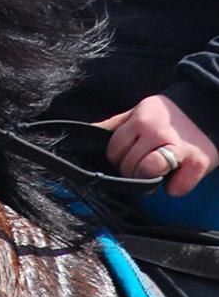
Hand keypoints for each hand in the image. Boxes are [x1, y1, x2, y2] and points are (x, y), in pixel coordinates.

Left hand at [96, 96, 218, 197]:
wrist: (206, 108)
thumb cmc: (168, 116)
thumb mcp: (140, 111)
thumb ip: (116, 123)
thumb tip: (90, 131)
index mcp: (140, 120)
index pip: (114, 150)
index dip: (118, 159)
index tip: (129, 158)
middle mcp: (156, 132)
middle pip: (129, 166)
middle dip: (133, 172)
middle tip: (144, 168)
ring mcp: (177, 148)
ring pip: (148, 174)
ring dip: (149, 182)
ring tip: (156, 175)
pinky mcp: (197, 163)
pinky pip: (176, 189)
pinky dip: (175, 188)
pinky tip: (177, 177)